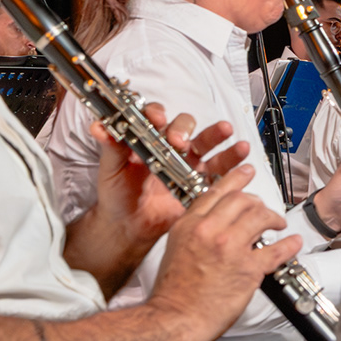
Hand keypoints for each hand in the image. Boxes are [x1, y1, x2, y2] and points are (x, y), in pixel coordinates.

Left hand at [91, 104, 244, 248]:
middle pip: (184, 125)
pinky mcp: (200, 181)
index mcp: (149, 138)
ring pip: (207, 142)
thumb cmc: (117, 194)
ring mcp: (188, 162)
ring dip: (217, 134)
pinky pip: (220, 169)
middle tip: (180, 141)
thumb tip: (98, 126)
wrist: (128, 226)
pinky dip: (232, 161)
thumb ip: (110, 147)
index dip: (158, 114)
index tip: (157, 120)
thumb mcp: (111, 169)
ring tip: (226, 130)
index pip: (156, 116)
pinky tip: (241, 155)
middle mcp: (171, 146)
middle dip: (184, 129)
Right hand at [148, 163, 298, 340]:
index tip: (246, 172)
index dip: (236, 179)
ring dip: (273, 218)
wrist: (174, 318)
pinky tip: (292, 242)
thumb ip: (194, 229)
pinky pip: (276, 250)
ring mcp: (230, 248)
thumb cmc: (173, 290)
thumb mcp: (175, 247)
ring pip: (260, 217)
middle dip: (257, 202)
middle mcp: (210, 231)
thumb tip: (212, 220)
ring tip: (278, 223)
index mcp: (190, 225)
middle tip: (263, 207)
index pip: (217, 191)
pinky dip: (289, 244)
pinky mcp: (247, 269)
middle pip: (242, 200)